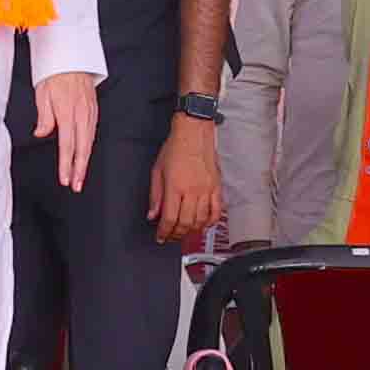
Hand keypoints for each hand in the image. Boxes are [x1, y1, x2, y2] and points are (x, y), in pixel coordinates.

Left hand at [33, 72, 98, 192]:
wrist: (72, 58)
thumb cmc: (54, 75)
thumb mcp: (42, 93)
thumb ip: (44, 116)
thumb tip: (41, 133)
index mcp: (67, 112)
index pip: (67, 144)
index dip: (66, 164)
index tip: (65, 179)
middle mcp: (81, 114)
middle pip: (82, 148)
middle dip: (79, 169)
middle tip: (76, 186)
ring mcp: (90, 113)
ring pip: (89, 142)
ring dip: (84, 161)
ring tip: (80, 177)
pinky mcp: (94, 110)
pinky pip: (92, 133)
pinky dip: (88, 147)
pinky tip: (84, 156)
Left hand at [148, 118, 222, 244]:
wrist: (194, 132)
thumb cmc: (176, 147)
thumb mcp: (157, 170)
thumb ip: (155, 195)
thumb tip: (152, 214)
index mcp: (175, 186)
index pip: (169, 218)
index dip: (164, 232)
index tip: (161, 237)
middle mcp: (192, 190)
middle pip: (186, 223)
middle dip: (176, 234)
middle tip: (171, 236)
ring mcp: (207, 190)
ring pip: (201, 220)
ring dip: (192, 230)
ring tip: (184, 231)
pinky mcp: (217, 187)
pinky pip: (217, 211)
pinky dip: (210, 222)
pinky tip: (203, 224)